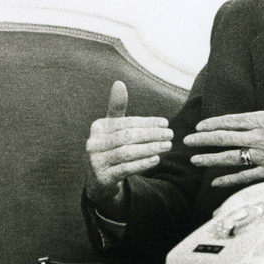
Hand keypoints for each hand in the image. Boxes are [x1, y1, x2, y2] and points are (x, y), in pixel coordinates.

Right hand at [85, 81, 172, 209]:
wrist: (100, 179)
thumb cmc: (111, 147)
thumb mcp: (113, 127)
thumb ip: (117, 107)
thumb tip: (119, 83)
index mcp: (98, 128)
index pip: (125, 123)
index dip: (146, 122)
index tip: (165, 123)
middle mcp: (93, 144)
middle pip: (126, 137)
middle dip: (150, 135)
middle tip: (170, 134)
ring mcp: (96, 162)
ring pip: (126, 153)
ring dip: (149, 149)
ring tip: (167, 146)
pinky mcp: (103, 178)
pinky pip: (125, 169)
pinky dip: (142, 163)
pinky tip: (156, 159)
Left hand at [183, 52, 263, 188]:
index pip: (233, 121)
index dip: (214, 124)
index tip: (199, 126)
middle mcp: (262, 139)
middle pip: (227, 139)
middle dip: (204, 140)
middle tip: (186, 141)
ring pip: (232, 159)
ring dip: (211, 159)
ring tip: (194, 159)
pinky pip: (246, 177)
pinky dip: (229, 180)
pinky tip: (215, 181)